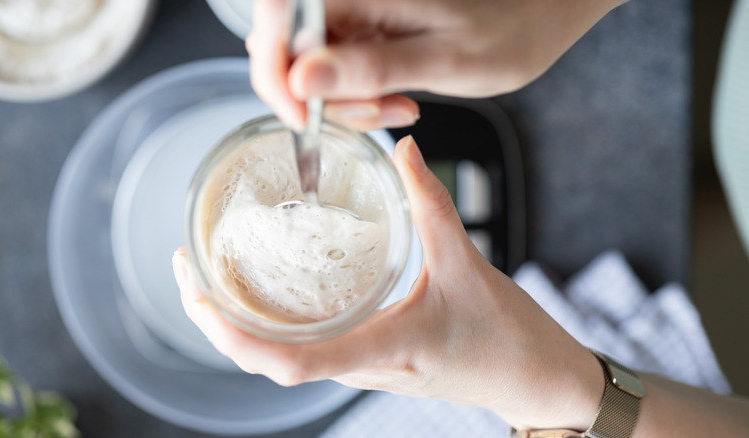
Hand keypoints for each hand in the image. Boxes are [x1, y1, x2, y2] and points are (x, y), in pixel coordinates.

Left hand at [173, 136, 603, 429]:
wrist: (535, 379)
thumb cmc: (507, 339)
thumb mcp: (468, 264)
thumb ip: (432, 204)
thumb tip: (403, 151)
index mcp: (382, 350)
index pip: (290, 363)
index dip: (236, 338)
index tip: (200, 297)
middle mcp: (361, 367)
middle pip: (267, 362)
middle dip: (216, 323)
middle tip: (187, 269)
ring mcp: (361, 367)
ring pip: (280, 357)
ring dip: (237, 323)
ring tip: (210, 275)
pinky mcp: (367, 358)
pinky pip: (304, 347)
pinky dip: (271, 321)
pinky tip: (265, 286)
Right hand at [247, 0, 625, 130]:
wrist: (531, 19)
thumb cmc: (504, 30)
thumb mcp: (442, 58)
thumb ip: (372, 68)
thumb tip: (302, 77)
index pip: (275, 20)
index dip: (273, 72)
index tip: (303, 115)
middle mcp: (346, 2)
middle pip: (285, 53)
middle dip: (322, 99)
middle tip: (382, 111)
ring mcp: (351, 21)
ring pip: (308, 74)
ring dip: (348, 106)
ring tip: (402, 106)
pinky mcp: (359, 40)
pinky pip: (335, 79)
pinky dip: (361, 103)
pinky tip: (399, 101)